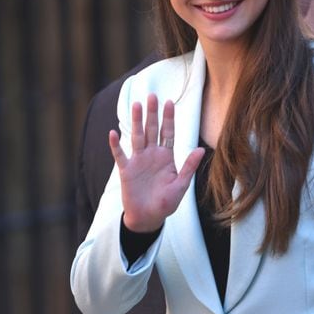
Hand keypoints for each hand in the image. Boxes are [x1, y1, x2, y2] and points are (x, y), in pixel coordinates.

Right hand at [109, 93, 204, 232]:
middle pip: (152, 130)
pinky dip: (116, 145)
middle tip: (152, 95)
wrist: (148, 218)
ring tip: (136, 105)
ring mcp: (138, 161)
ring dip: (137, 122)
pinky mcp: (126, 170)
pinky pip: (120, 155)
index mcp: (166, 157)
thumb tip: (201, 149)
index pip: (168, 133)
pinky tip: (113, 133)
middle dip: (152, 113)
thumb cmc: (166, 203)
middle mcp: (152, 155)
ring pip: (137, 137)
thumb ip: (189, 167)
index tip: (170, 102)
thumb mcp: (181, 185)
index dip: (169, 118)